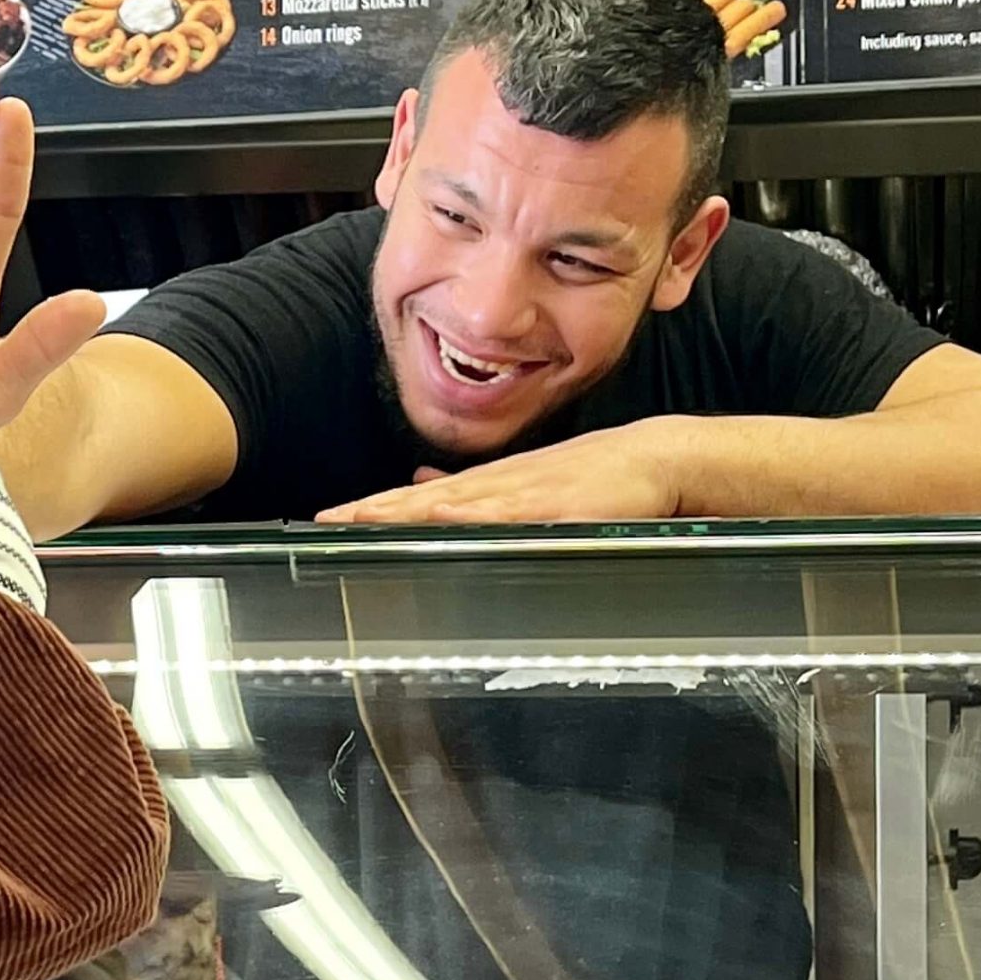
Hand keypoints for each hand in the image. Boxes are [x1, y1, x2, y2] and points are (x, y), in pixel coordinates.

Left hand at [316, 421, 690, 526]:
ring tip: (362, 516)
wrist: (653, 459)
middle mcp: (495, 485)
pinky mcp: (554, 506)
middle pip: (421, 501)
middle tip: (327, 520)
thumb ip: (473, 494)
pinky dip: (471, 511)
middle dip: (372, 510)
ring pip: (452, 504)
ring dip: (406, 509)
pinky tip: (439, 511)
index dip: (371, 508)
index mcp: (487, 486)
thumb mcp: (523, 482)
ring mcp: (522, 492)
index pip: (415, 500)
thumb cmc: (593, 476)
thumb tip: (423, 488)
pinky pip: (505, 510)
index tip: (328, 519)